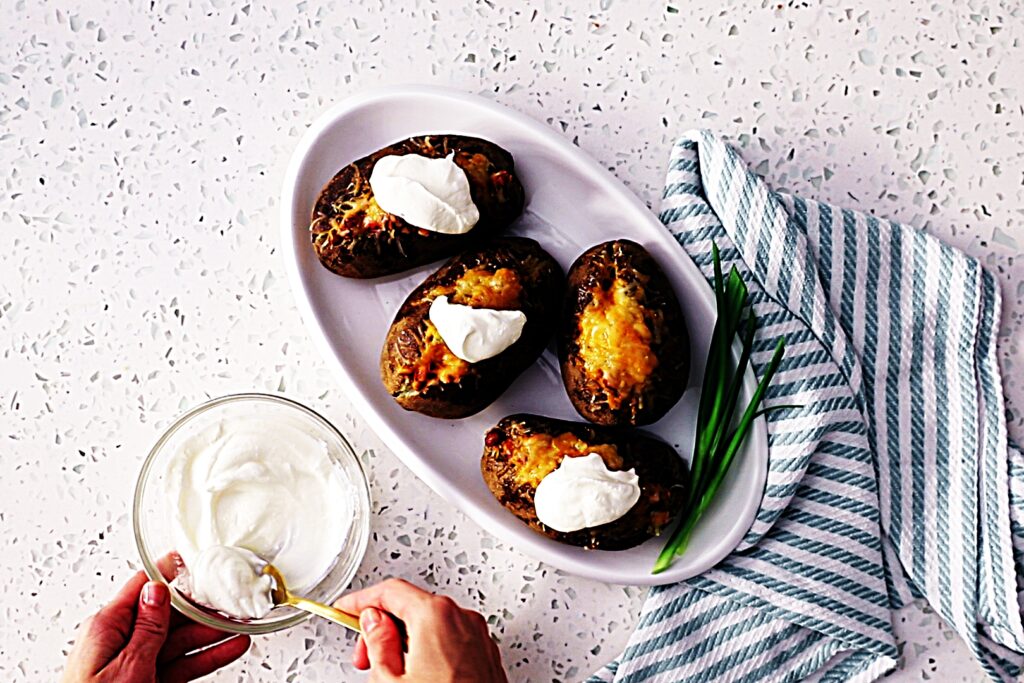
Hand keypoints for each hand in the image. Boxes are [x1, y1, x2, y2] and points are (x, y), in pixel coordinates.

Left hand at [62, 568, 249, 682]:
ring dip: (210, 633)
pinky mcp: (144, 682)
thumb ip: (146, 627)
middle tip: (230, 599)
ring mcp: (132, 664)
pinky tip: (226, 650)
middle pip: (167, 614)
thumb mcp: (127, 664)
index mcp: (106, 627)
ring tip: (238, 625)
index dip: (171, 572)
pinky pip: (179, 664)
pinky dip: (204, 657)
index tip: (196, 561)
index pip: (143, 586)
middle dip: (201, 607)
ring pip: (178, 640)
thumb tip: (158, 589)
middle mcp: (118, 642)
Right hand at [335, 579, 506, 681]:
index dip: (362, 601)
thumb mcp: (391, 681)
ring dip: (406, 640)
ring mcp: (478, 636)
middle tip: (364, 653)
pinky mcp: (486, 655)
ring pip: (432, 623)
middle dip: (384, 626)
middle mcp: (463, 619)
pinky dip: (429, 649)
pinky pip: (450, 639)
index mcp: (437, 616)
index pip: (392, 591)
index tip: (346, 610)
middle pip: (413, 606)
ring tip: (390, 670)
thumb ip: (378, 644)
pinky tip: (417, 674)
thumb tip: (374, 623)